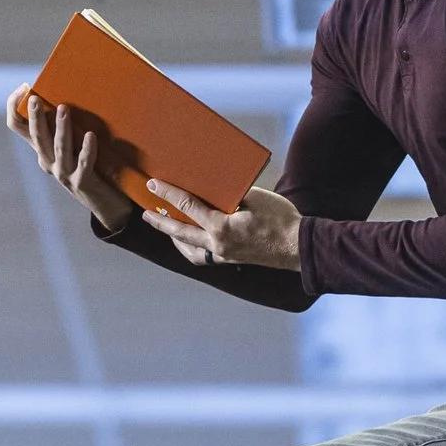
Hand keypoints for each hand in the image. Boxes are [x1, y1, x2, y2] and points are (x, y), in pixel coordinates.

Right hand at [22, 96, 131, 230]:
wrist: (106, 204)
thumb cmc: (91, 169)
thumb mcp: (71, 146)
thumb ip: (66, 126)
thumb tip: (65, 93)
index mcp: (42, 150)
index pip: (18, 127)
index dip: (15, 108)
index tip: (23, 88)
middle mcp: (48, 162)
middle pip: (36, 137)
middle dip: (35, 117)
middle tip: (34, 98)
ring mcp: (64, 174)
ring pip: (58, 149)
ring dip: (61, 129)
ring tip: (64, 109)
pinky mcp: (82, 182)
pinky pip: (84, 164)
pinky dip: (87, 150)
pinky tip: (90, 136)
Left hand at [142, 178, 302, 272]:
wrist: (299, 247)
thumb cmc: (281, 219)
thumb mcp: (254, 198)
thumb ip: (229, 195)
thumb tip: (210, 189)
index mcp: (221, 228)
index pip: (187, 207)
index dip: (168, 194)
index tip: (152, 186)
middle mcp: (217, 244)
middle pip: (180, 232)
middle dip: (161, 222)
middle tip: (145, 214)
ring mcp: (224, 255)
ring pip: (189, 249)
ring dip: (175, 238)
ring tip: (166, 228)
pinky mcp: (231, 259)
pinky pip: (203, 256)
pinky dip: (192, 247)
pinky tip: (191, 240)